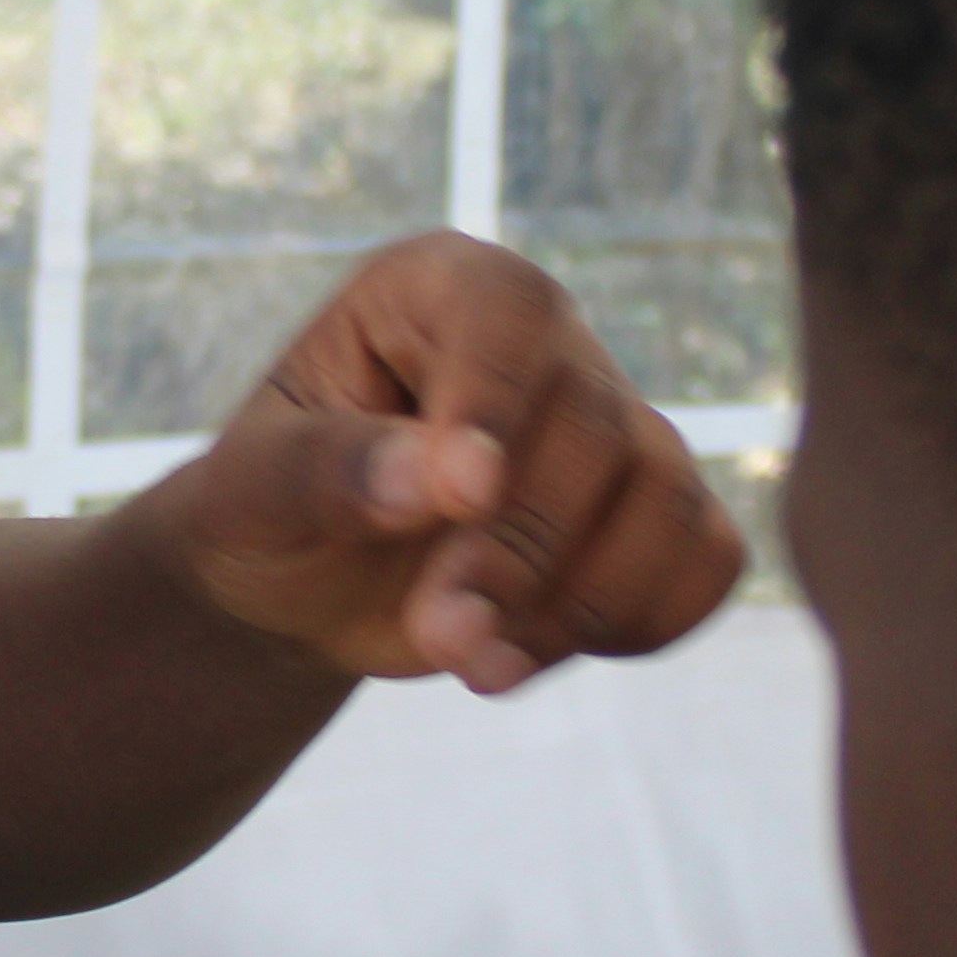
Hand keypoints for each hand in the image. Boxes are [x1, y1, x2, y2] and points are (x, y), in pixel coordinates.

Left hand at [154, 234, 750, 689]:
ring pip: (665, 495)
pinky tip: (533, 651)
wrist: (304, 585)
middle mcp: (543, 343)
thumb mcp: (251, 491)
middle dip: (520, 548)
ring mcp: (612, 424)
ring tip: (475, 666)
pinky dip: (637, 621)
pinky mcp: (651, 512)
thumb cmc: (267, 510)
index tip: (461, 495)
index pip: (506, 309)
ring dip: (580, 602)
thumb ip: (330, 469)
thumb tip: (442, 481)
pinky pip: (705, 558)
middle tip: (440, 634)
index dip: (496, 397)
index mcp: (437, 290)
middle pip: (594, 423)